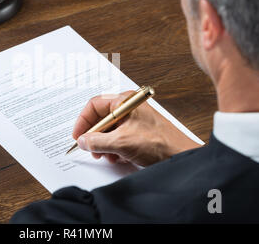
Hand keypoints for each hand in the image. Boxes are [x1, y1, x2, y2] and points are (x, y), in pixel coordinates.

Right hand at [72, 91, 200, 165]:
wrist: (180, 156)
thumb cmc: (159, 143)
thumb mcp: (121, 143)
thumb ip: (97, 141)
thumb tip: (83, 141)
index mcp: (124, 101)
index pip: (94, 105)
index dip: (83, 121)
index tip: (78, 136)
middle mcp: (128, 107)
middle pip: (101, 118)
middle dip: (94, 136)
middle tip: (91, 148)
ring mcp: (134, 119)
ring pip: (109, 130)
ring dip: (104, 144)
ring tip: (107, 155)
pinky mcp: (138, 131)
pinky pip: (119, 136)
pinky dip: (114, 147)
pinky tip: (118, 157)